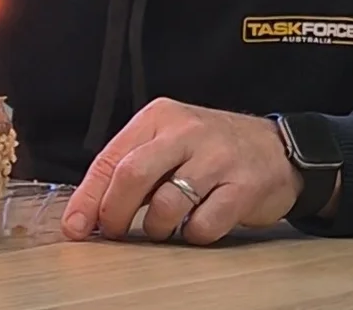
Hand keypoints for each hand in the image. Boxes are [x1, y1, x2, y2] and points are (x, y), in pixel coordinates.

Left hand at [62, 97, 304, 244]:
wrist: (278, 149)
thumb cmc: (211, 149)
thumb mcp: (169, 140)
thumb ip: (134, 167)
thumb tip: (89, 209)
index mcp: (159, 117)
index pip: (112, 157)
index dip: (89, 197)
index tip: (74, 227)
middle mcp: (186, 131)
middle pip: (133, 175)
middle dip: (115, 213)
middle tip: (113, 233)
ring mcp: (216, 158)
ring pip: (166, 205)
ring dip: (157, 228)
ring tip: (164, 227)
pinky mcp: (242, 187)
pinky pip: (203, 225)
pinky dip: (193, 235)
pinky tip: (198, 224)